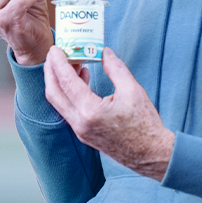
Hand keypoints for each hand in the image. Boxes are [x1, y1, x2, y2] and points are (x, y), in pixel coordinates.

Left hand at [44, 45, 174, 180]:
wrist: (151, 153)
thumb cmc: (145, 124)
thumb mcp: (133, 90)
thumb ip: (115, 68)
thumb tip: (104, 52)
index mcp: (91, 112)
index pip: (66, 82)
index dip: (58, 63)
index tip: (55, 49)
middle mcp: (80, 123)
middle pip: (54, 93)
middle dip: (50, 72)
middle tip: (54, 55)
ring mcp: (80, 130)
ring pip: (59, 102)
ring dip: (59, 82)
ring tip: (71, 63)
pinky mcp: (83, 133)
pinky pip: (68, 110)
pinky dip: (68, 93)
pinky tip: (81, 80)